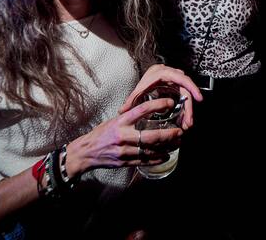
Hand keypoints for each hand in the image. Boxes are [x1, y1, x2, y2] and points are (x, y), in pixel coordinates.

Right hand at [67, 97, 182, 177]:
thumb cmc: (101, 134)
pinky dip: (157, 158)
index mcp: (120, 121)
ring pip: (151, 150)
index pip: (142, 109)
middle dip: (168, 134)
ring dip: (166, 147)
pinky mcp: (125, 162)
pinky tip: (166, 155)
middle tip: (179, 131)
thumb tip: (147, 110)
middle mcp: (123, 135)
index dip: (158, 105)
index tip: (170, 103)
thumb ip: (129, 117)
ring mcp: (125, 150)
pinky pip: (145, 161)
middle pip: (151, 136)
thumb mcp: (114, 120)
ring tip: (177, 143)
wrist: (86, 152)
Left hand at [119, 64, 202, 128]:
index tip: (198, 98)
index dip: (191, 87)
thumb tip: (122, 111)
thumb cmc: (143, 83)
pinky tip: (183, 121)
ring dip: (188, 111)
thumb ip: (131, 100)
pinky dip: (185, 111)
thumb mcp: (138, 91)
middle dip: (188, 108)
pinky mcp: (179, 90)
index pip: (180, 78)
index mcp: (163, 73)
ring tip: (186, 125)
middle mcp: (173, 76)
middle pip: (186, 90)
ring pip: (187, 96)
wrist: (148, 79)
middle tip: (188, 122)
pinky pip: (184, 100)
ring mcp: (177, 83)